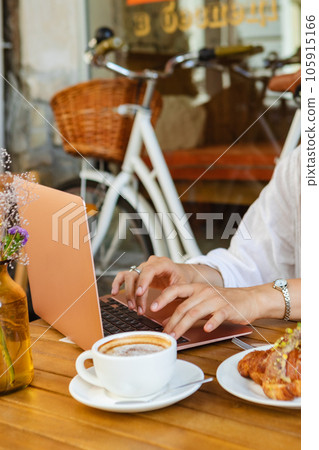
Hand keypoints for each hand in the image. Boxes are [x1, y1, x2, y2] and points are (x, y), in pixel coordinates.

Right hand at [111, 256, 194, 313]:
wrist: (182, 274)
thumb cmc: (183, 279)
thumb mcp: (182, 286)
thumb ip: (171, 294)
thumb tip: (157, 305)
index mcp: (163, 263)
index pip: (150, 270)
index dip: (143, 281)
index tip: (139, 294)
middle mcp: (150, 263)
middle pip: (137, 275)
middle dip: (135, 293)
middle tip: (138, 309)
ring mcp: (143, 267)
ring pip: (129, 276)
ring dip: (128, 292)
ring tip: (132, 307)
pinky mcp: (138, 273)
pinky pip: (124, 275)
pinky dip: (118, 283)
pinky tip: (114, 292)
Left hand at [150, 283, 266, 338]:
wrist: (249, 299)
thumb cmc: (225, 301)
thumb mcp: (203, 301)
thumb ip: (187, 309)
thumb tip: (169, 320)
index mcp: (196, 288)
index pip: (175, 290)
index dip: (163, 298)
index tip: (152, 307)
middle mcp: (204, 292)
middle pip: (183, 306)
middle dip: (171, 321)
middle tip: (164, 333)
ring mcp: (215, 300)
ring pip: (195, 312)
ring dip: (183, 325)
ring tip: (176, 336)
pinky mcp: (227, 309)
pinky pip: (217, 315)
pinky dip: (211, 322)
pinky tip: (206, 328)